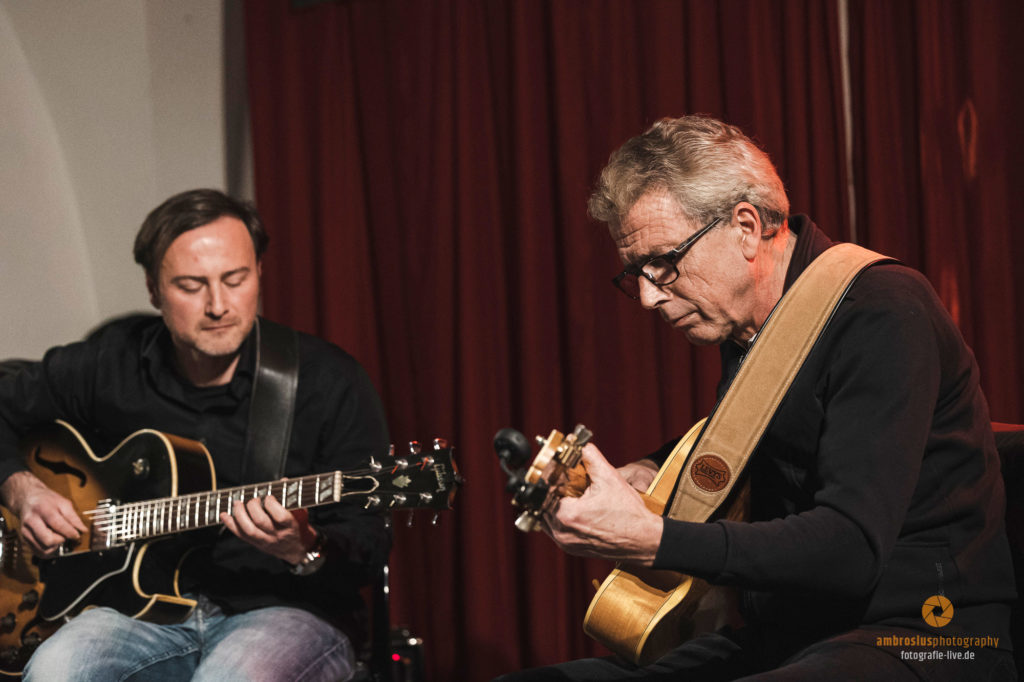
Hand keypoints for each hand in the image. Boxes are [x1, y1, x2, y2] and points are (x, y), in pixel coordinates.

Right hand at [1, 471, 86, 556]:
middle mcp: (31, 522)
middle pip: (48, 540)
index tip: (77, 535)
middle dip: (61, 540)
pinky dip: (49, 550)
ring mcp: (26, 531)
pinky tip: (53, 542)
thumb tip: (83, 530)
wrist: (27, 500)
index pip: (58, 525)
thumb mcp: (63, 502)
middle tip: (66, 535)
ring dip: (55, 546)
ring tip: (59, 537)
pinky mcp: (24, 539)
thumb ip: (73, 517)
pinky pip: (38, 552)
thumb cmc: (47, 501)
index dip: (70, 532)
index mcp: (42, 509)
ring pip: (43, 549)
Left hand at [220, 495, 314, 563]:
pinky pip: (240, 535)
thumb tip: (283, 480)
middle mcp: (276, 534)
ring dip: (239, 514)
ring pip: (248, 530)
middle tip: (253, 498)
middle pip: (260, 522)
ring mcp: (265, 540)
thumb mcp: (301, 511)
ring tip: (237, 503)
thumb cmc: (298, 526)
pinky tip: (224, 515)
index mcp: (290, 526)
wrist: (295, 549)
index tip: (269, 496)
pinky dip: (230, 524)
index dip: (272, 504)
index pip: (280, 516)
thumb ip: (292, 497)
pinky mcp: (255, 544)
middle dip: (253, 506)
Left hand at [543, 444, 662, 565]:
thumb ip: (591, 457)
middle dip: (551, 490)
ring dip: (554, 504)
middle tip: (561, 479)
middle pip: (544, 504)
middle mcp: (561, 533)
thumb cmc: (629, 513)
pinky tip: (574, 507)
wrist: (644, 541)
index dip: (550, 476)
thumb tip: (581, 445)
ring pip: (547, 518)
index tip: (555, 468)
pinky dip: (561, 517)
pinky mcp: (572, 549)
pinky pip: (557, 530)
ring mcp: (566, 543)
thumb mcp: (610, 478)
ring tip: (567, 492)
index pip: (545, 490)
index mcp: (567, 515)